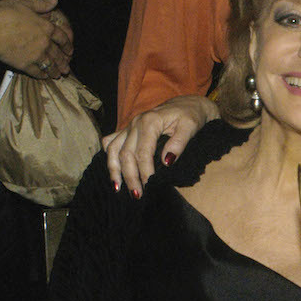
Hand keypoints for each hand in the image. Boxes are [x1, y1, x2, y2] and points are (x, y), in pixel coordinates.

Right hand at [0, 0, 72, 78]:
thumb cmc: (4, 13)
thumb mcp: (23, 3)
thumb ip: (40, 4)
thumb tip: (54, 1)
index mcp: (46, 27)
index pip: (62, 38)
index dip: (68, 45)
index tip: (70, 51)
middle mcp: (44, 43)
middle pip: (58, 55)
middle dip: (64, 63)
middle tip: (66, 68)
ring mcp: (36, 55)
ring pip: (50, 66)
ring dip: (55, 71)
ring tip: (58, 75)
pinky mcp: (25, 65)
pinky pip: (37, 72)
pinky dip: (42, 75)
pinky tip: (44, 77)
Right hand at [102, 95, 217, 195]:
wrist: (188, 104)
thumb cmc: (191, 115)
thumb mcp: (190, 127)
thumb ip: (179, 143)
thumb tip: (166, 162)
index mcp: (149, 122)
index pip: (142, 152)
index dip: (144, 172)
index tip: (150, 187)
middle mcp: (135, 123)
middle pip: (125, 154)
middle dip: (129, 176)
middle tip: (137, 196)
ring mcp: (129, 126)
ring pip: (112, 149)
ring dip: (114, 170)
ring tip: (118, 189)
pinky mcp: (127, 129)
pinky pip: (110, 142)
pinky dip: (108, 156)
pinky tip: (112, 171)